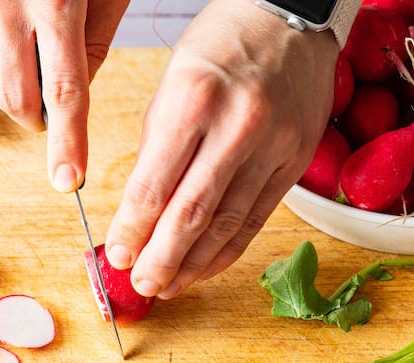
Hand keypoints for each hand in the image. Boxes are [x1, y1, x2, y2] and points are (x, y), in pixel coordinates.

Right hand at [0, 0, 128, 191]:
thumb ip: (93, 45)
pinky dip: (6, 45)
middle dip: (40, 117)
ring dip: (24, 72)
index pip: (64, 93)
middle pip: (19, 100)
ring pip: (0, 77)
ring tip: (40, 24)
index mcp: (56, 3)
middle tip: (58, 98)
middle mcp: (7, 9)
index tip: (68, 181)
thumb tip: (68, 103)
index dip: (67, 143)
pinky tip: (17, 9)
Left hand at [104, 0, 338, 298]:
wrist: (289, 17)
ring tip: (170, 285)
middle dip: (161, 259)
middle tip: (142, 284)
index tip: (117, 255)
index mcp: (194, 99)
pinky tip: (206, 267)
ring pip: (228, 224)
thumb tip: (141, 210)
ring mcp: (273, 146)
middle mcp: (238, 126)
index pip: (155, 185)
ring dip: (194, 264)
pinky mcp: (295, 162)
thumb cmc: (222, 45)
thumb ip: (158, 147)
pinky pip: (257, 218)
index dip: (133, 229)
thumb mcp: (173, 81)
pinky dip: (229, 250)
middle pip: (193, 214)